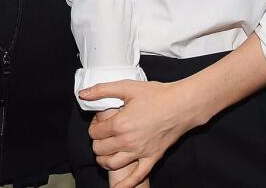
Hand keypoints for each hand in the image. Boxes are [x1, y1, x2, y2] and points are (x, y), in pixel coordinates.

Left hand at [79, 80, 202, 187]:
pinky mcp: (153, 158)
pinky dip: (126, 184)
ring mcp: (140, 152)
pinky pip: (137, 176)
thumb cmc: (156, 95)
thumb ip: (101, 90)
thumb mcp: (126, 87)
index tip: (99, 122)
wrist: (183, 105)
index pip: (94, 133)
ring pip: (112, 164)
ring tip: (104, 154)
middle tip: (102, 135)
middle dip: (97, 142)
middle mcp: (128, 141)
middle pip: (99, 149)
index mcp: (119, 124)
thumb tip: (82, 94)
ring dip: (104, 160)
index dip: (93, 126)